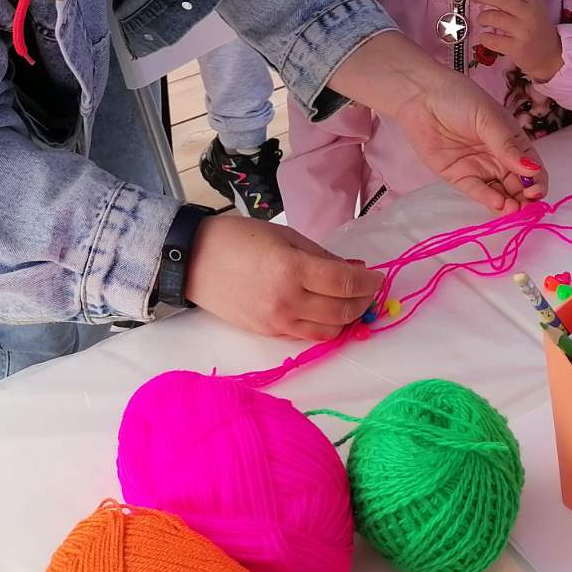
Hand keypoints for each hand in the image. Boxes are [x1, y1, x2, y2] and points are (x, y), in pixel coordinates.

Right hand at [184, 215, 382, 339]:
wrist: (193, 260)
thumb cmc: (240, 238)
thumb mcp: (286, 236)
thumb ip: (322, 256)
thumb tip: (354, 270)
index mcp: (292, 270)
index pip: (345, 283)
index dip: (369, 282)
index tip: (378, 277)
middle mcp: (286, 301)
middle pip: (342, 311)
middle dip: (363, 301)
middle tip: (369, 289)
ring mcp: (276, 321)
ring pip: (328, 331)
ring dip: (347, 319)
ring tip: (352, 303)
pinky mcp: (266, 332)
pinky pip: (305, 335)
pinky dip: (324, 326)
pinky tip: (327, 311)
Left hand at [391, 65, 547, 213]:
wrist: (420, 97)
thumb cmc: (459, 99)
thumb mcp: (488, 118)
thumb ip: (508, 146)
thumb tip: (532, 170)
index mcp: (512, 142)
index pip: (532, 167)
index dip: (537, 181)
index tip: (537, 190)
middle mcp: (499, 158)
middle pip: (519, 185)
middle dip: (525, 199)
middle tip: (526, 206)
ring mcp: (479, 169)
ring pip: (500, 193)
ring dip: (509, 204)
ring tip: (512, 209)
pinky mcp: (459, 176)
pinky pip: (477, 191)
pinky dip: (489, 199)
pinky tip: (498, 203)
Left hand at [472, 0, 563, 80]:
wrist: (551, 56)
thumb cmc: (537, 29)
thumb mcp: (532, 8)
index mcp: (532, 1)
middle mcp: (529, 14)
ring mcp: (523, 32)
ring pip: (494, 17)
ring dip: (482, 17)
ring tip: (483, 21)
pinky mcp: (517, 48)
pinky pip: (492, 40)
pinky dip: (485, 37)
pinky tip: (487, 37)